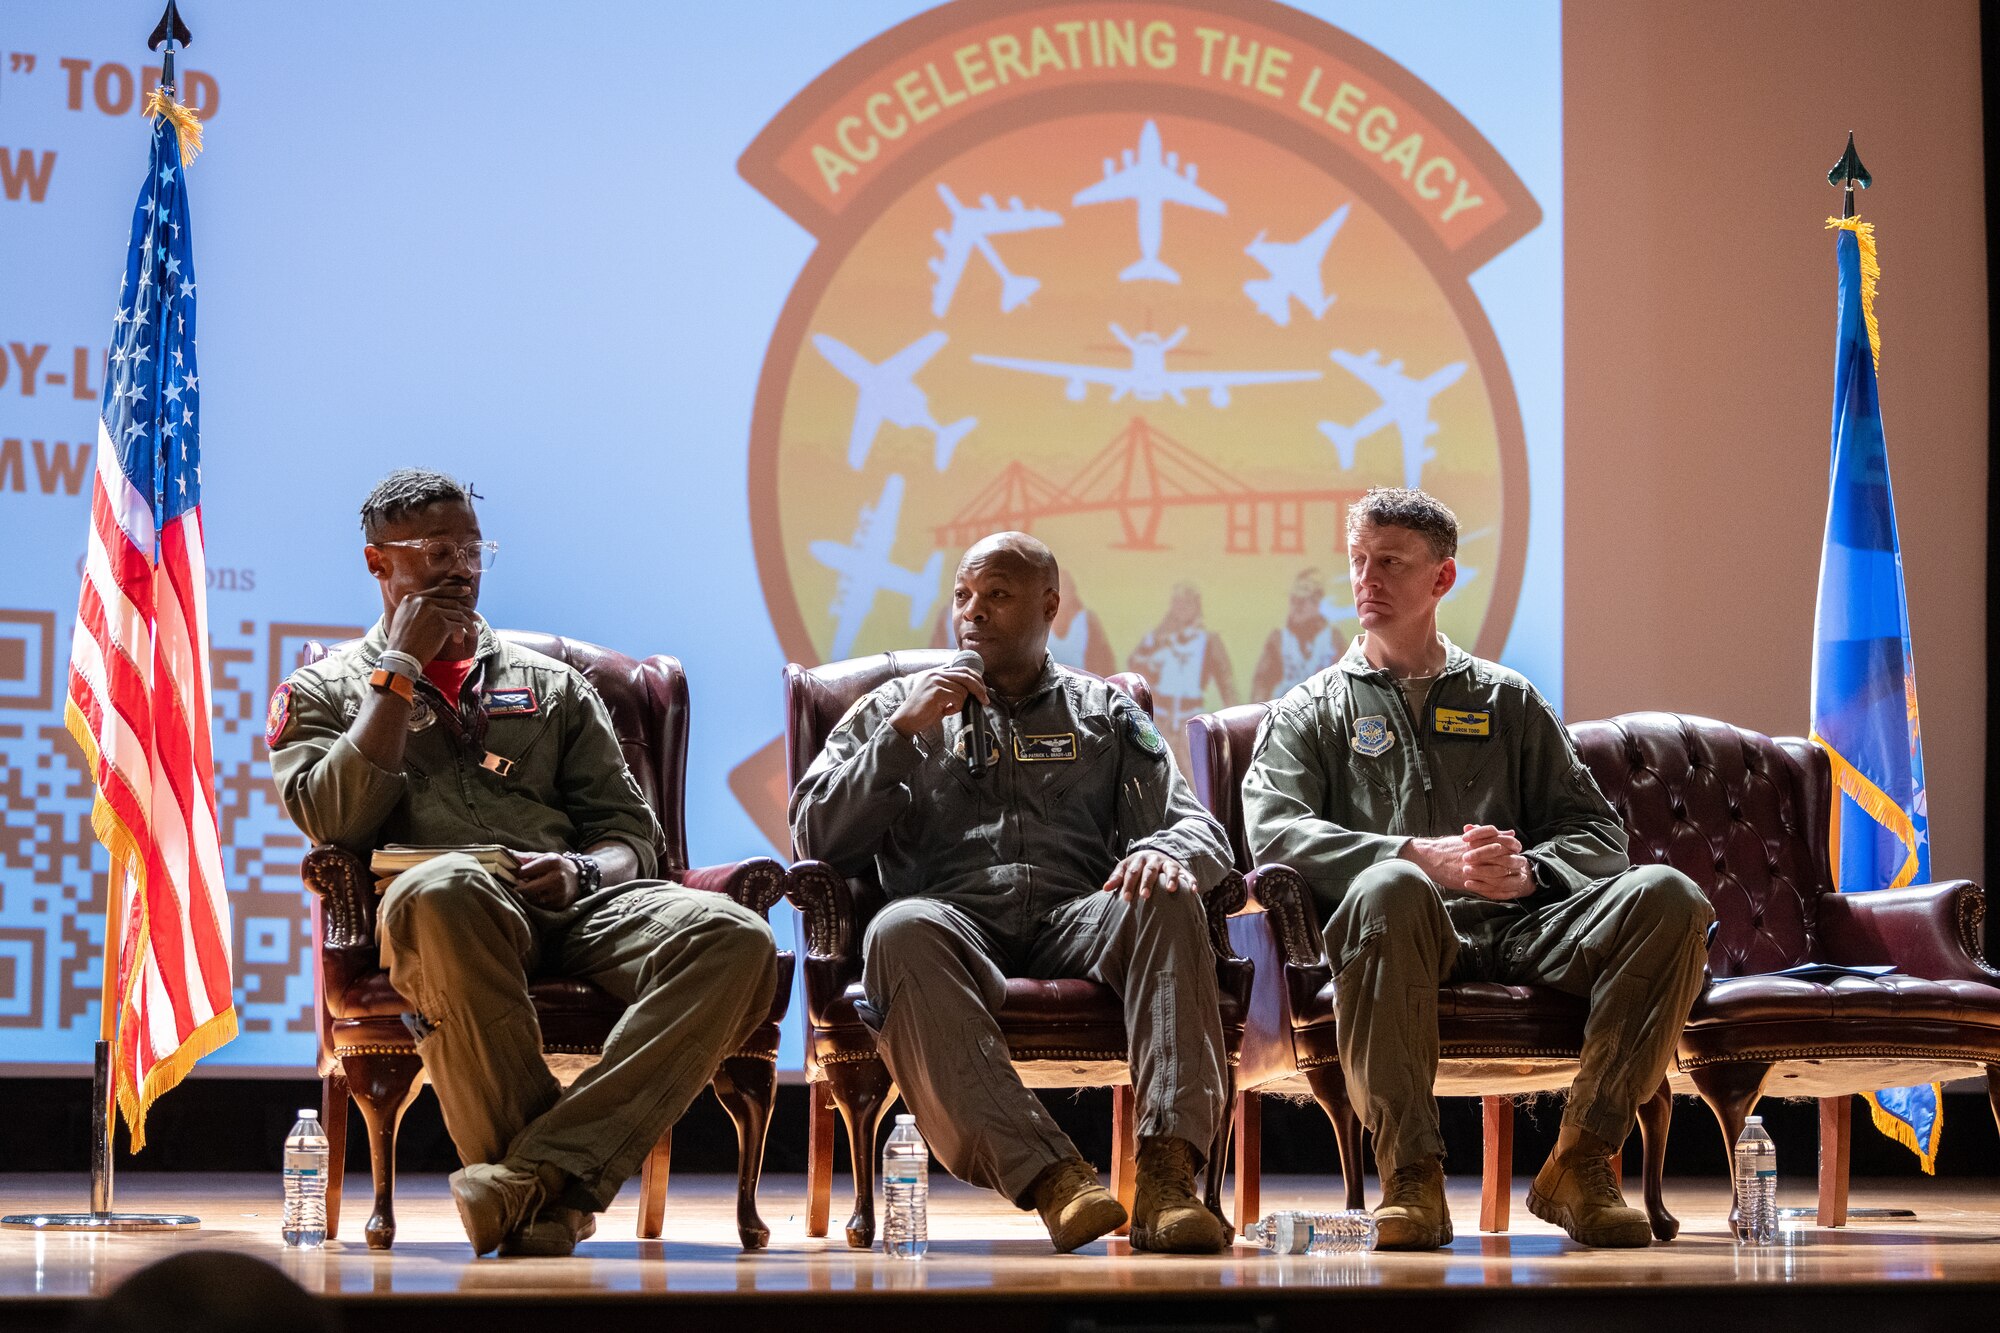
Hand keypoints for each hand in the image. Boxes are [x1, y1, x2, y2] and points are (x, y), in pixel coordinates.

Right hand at [384, 583, 478, 665]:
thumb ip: (416, 608)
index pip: (438, 591)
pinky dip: (465, 630)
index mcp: (411, 598)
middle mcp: (421, 601)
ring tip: (473, 629)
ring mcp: (432, 611)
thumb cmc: (402, 642)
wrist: (400, 657)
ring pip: (457, 613)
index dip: (454, 591)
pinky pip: (459, 624)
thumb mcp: (403, 618)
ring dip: (468, 622)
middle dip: (466, 609)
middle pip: (451, 602)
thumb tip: (433, 605)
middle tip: (475, 615)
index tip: (466, 592)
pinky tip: (466, 635)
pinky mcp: (441, 623)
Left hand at [513, 852, 579, 909]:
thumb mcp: (544, 857)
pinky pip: (540, 907)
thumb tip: (504, 854)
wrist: (579, 877)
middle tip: (514, 887)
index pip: (524, 871)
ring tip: (525, 892)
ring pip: (532, 900)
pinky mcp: (559, 904)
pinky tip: (536, 897)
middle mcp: (557, 877)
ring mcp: (559, 892)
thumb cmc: (556, 866)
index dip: (515, 874)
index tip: (511, 875)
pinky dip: (535, 903)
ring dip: (526, 897)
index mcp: (552, 862)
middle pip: (527, 889)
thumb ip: (525, 858)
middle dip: (518, 889)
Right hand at [888, 666, 989, 737]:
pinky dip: (955, 708)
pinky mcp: (936, 692)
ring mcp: (936, 682)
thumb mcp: (939, 695)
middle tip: (985, 700)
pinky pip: (958, 699)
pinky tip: (944, 712)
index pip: (963, 670)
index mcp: (937, 673)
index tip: (983, 690)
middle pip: (967, 676)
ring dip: (960, 704)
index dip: (977, 679)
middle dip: (979, 689)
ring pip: (963, 691)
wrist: (906, 721)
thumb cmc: (923, 711)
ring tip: (948, 709)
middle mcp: (936, 674)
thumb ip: (951, 689)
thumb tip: (973, 691)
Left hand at [1103, 850, 1195, 900]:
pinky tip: (1194, 891)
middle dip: (1147, 883)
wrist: (1155, 855)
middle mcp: (1154, 859)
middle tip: (1144, 895)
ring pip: (1170, 869)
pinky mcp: (1181, 869)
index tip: (1126, 898)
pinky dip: (1191, 882)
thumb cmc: (1137, 867)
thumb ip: (1117, 878)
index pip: (1132, 872)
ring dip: (1171, 878)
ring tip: (1171, 889)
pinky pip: (1187, 875)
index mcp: (1139, 860)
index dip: (1129, 884)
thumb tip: (1105, 889)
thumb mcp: (1126, 868)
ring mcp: (1168, 863)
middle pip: (1150, 870)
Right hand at [1404, 826, 1534, 898]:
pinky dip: (1499, 892)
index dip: (1514, 849)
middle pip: (1504, 858)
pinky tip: (1506, 893)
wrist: (1429, 857)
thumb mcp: (1471, 838)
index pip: (1506, 843)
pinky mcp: (1466, 880)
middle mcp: (1477, 853)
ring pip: (1498, 874)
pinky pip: (1487, 888)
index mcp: (1479, 841)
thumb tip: (1511, 833)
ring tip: (1514, 880)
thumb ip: (1492, 835)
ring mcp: (1472, 867)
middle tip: (1520, 867)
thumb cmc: (1449, 846)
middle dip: (1514, 863)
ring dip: (1508, 877)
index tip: (1517, 853)